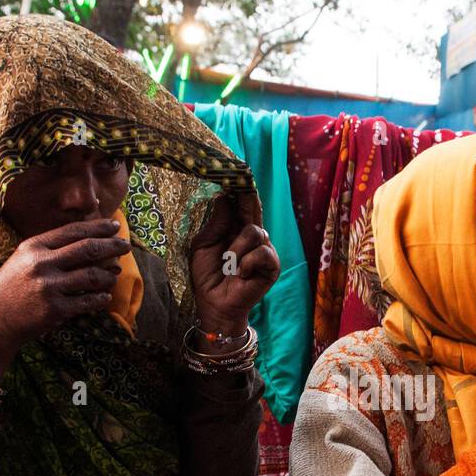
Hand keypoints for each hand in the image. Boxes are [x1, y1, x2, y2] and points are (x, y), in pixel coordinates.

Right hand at [0, 219, 127, 376]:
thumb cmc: (13, 286)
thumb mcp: (24, 258)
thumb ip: (51, 247)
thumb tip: (89, 238)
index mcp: (34, 246)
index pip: (73, 231)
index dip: (98, 227)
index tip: (115, 225)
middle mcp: (41, 264)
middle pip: (88, 249)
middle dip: (112, 246)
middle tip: (126, 246)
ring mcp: (49, 287)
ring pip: (92, 276)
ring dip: (109, 275)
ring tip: (114, 274)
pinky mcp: (55, 310)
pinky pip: (88, 301)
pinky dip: (101, 298)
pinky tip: (105, 296)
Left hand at [188, 192, 278, 339]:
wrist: (214, 304)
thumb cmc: (207, 276)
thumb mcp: (203, 246)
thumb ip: (215, 223)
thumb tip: (223, 197)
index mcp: (235, 228)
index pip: (241, 204)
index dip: (239, 189)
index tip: (235, 171)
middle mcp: (252, 236)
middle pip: (253, 208)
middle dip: (247, 197)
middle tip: (242, 184)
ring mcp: (264, 250)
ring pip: (255, 232)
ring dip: (237, 249)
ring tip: (228, 265)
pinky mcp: (272, 265)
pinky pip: (263, 252)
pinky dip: (248, 262)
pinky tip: (241, 274)